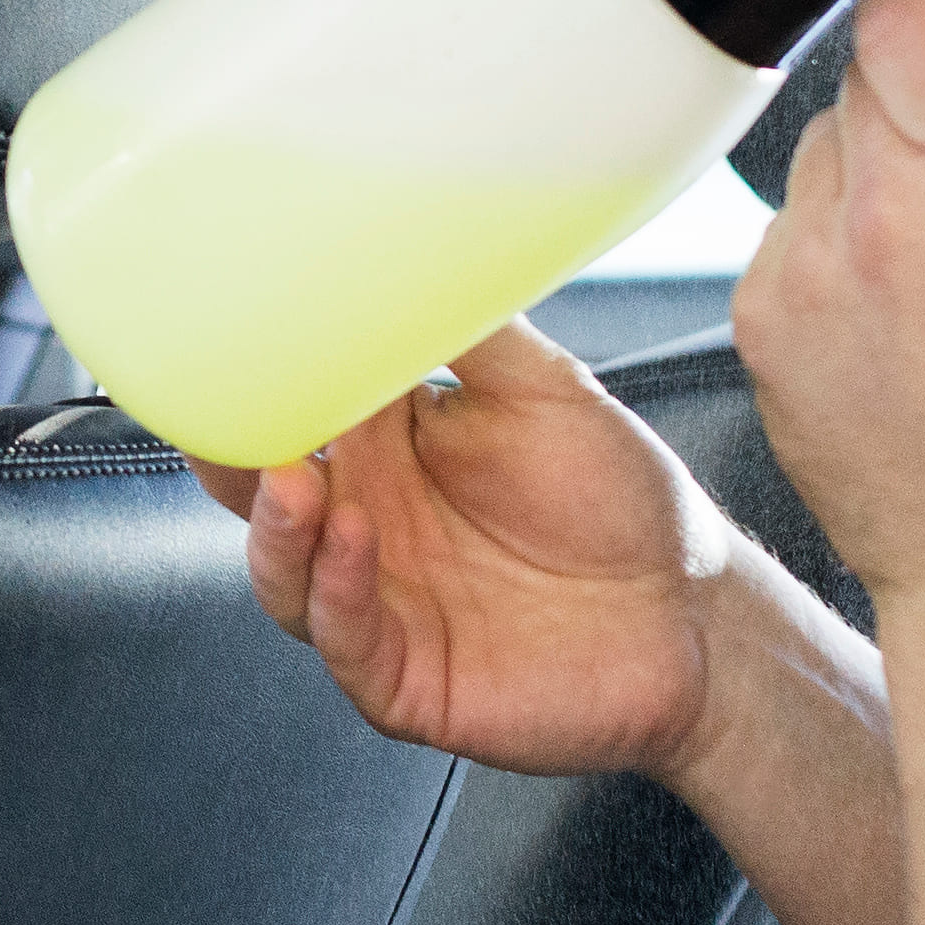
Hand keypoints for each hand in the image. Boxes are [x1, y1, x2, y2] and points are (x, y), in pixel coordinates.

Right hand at [197, 320, 753, 780]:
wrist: (695, 612)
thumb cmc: (622, 502)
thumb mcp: (546, 390)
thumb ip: (472, 330)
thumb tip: (415, 248)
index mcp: (388, 448)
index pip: (294, 406)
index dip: (258, 377)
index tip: (239, 334)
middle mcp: (369, 522)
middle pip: (259, 492)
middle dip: (231, 457)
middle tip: (229, 415)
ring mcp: (378, 601)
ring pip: (283, 571)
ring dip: (276, 528)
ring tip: (292, 480)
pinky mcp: (403, 676)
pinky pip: (343, 640)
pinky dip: (335, 592)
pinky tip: (352, 541)